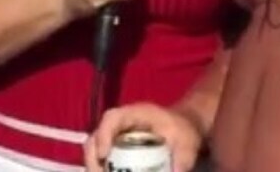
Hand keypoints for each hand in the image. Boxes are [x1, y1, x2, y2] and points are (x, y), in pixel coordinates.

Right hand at [84, 103, 203, 171]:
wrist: (184, 129)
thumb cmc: (183, 129)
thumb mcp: (187, 142)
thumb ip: (183, 159)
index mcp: (135, 114)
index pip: (112, 118)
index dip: (103, 134)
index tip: (103, 154)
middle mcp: (120, 125)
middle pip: (96, 136)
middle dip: (92, 158)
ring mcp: (115, 138)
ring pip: (94, 150)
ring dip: (94, 166)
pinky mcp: (116, 151)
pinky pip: (102, 160)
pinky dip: (102, 169)